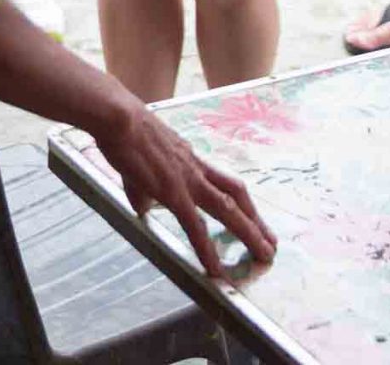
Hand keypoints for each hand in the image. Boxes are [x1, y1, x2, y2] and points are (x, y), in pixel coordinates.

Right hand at [93, 99, 275, 280]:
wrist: (119, 118)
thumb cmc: (123, 132)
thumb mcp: (141, 162)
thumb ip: (145, 188)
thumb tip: (144, 207)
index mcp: (191, 160)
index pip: (223, 183)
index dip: (241, 203)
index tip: (251, 220)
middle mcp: (196, 169)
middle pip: (237, 196)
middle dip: (256, 221)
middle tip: (271, 244)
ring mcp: (188, 180)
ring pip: (228, 210)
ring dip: (249, 234)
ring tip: (264, 255)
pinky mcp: (173, 192)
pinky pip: (196, 227)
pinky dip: (208, 251)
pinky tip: (215, 271)